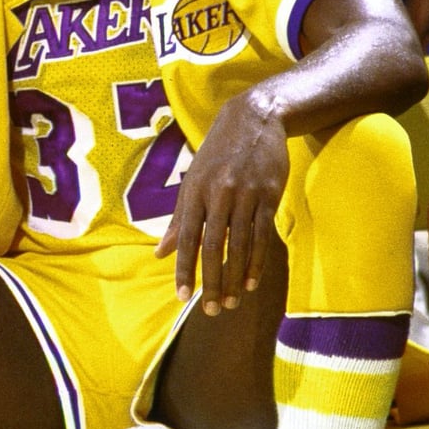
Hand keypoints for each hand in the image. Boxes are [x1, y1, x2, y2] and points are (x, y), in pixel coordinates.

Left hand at [158, 93, 288, 313]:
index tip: (182, 296)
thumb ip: (177, 219)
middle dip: (211, 281)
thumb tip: (160, 254)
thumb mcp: (192, 180)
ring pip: (239, 244)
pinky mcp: (269, 194)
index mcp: (194, 192)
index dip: (184, 268)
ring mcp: (245, 194)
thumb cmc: (218, 154)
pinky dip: (256, 261)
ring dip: (234, 276)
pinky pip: (262, 234)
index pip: (186, 237)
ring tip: (231, 302)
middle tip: (211, 310)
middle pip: (213, 245)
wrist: (254, 118)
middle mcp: (217, 194)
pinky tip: (251, 281)